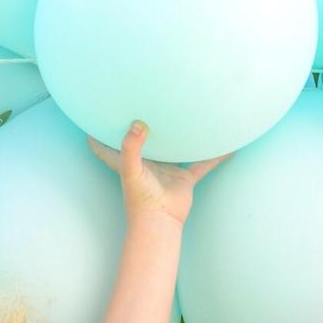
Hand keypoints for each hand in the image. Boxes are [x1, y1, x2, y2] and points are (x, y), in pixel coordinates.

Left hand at [87, 119, 231, 229]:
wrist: (161, 223)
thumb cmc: (140, 201)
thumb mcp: (131, 171)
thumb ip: (130, 147)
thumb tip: (138, 124)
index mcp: (130, 160)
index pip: (110, 144)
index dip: (100, 131)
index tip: (96, 113)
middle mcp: (148, 162)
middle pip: (146, 139)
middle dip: (145, 123)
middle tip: (146, 98)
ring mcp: (167, 170)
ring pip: (176, 147)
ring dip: (182, 135)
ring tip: (190, 112)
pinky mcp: (184, 178)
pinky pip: (202, 163)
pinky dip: (214, 155)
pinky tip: (227, 144)